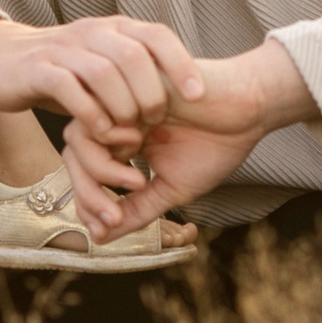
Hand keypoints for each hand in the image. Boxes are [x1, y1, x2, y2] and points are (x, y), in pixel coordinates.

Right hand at [0, 15, 206, 143]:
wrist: (0, 61)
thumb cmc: (63, 70)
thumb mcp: (104, 64)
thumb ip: (137, 73)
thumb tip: (184, 94)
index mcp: (114, 29)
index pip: (157, 35)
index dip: (181, 63)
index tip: (197, 95)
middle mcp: (92, 32)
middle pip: (133, 55)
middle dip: (150, 92)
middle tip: (155, 121)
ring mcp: (63, 48)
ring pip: (103, 71)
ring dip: (123, 106)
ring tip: (130, 133)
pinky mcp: (38, 68)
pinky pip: (68, 87)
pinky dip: (89, 112)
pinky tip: (100, 133)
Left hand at [60, 42, 314, 239]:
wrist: (248, 110)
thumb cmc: (216, 145)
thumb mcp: (171, 189)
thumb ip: (136, 211)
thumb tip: (99, 239)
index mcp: (122, 143)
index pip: (84, 174)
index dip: (88, 204)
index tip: (108, 228)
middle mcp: (115, 121)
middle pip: (73, 157)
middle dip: (88, 193)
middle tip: (114, 216)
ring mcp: (119, 101)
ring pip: (77, 137)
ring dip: (100, 169)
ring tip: (136, 181)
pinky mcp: (126, 83)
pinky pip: (97, 112)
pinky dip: (111, 137)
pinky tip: (140, 146)